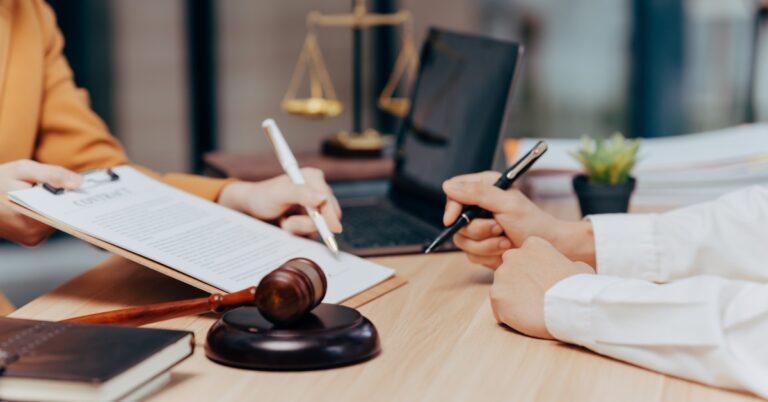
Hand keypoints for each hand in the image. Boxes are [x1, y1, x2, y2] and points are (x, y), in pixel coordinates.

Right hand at [0, 160, 82, 245]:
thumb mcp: (23, 169)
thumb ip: (52, 175)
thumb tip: (78, 183)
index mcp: (28, 215)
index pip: (64, 210)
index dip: (75, 199)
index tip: (86, 191)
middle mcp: (32, 232)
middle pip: (62, 216)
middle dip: (66, 201)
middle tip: (72, 187)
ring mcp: (32, 238)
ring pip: (57, 220)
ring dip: (57, 207)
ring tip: (49, 194)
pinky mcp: (31, 240)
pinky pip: (49, 225)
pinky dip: (50, 213)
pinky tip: (44, 203)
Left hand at [218, 167, 341, 236]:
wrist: (252, 208)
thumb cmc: (263, 197)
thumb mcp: (279, 194)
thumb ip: (300, 194)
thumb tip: (323, 198)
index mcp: (313, 179)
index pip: (328, 200)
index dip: (331, 215)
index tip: (333, 229)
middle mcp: (317, 191)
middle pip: (328, 215)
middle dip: (307, 223)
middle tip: (287, 223)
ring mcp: (314, 206)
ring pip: (319, 226)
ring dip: (300, 228)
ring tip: (284, 221)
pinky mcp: (309, 219)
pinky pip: (312, 232)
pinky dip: (299, 232)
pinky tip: (287, 224)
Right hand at [442, 171, 595, 268]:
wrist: (550, 248)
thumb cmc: (533, 223)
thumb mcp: (506, 204)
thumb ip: (477, 193)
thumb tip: (447, 186)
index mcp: (484, 188)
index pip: (454, 192)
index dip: (451, 207)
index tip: (454, 219)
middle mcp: (479, 207)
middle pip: (456, 221)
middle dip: (478, 230)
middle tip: (499, 229)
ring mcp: (479, 229)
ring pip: (463, 241)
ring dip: (486, 244)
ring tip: (506, 242)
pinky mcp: (481, 247)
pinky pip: (471, 255)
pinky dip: (488, 255)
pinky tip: (505, 250)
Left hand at [490, 237, 593, 338]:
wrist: (571, 309)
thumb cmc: (579, 289)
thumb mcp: (579, 268)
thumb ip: (565, 264)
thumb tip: (569, 268)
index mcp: (532, 244)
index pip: (525, 257)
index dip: (534, 272)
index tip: (544, 283)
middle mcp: (512, 255)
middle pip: (510, 270)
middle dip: (518, 282)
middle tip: (535, 297)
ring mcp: (502, 275)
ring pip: (502, 288)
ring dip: (512, 298)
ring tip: (531, 310)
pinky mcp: (496, 295)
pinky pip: (498, 307)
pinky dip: (507, 314)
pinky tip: (523, 318)